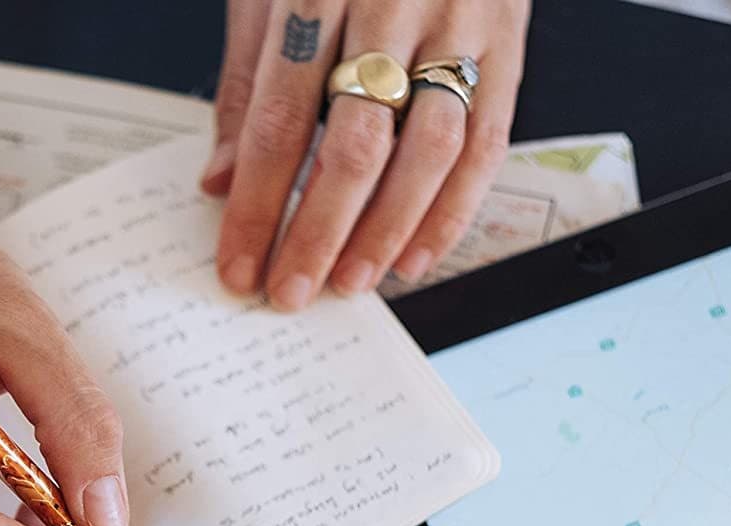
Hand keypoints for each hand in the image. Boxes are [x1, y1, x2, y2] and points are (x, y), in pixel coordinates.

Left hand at [202, 0, 529, 307]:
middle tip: (290, 292)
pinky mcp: (508, 38)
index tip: (237, 264)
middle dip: (317, 233)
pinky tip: (417, 253)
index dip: (257, 206)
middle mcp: (392, 4)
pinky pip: (487, 139)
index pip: (279, 121)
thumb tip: (222, 183)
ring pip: (427, 149)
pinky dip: (454, 208)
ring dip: (387, 230)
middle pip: (353, 145)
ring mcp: (460, 20)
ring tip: (351, 284)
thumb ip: (245, 84)